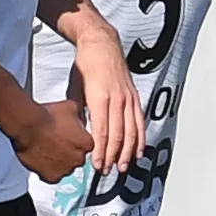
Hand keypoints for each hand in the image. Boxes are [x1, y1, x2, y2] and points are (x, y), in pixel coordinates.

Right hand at [8, 96, 91, 181]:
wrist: (28, 126)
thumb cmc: (47, 116)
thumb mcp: (71, 107)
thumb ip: (80, 114)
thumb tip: (81, 115)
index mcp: (87, 144)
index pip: (87, 146)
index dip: (76, 140)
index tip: (68, 136)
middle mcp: (79, 159)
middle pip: (77, 158)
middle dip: (68, 152)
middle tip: (56, 142)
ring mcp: (65, 169)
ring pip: (65, 168)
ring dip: (59, 161)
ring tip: (47, 149)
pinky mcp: (51, 176)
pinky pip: (52, 175)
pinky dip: (48, 169)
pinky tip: (42, 158)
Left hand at [71, 26, 143, 172]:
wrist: (102, 44)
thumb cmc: (86, 64)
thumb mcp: (75, 88)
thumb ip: (79, 110)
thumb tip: (80, 131)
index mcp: (100, 98)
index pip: (102, 132)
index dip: (101, 152)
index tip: (97, 165)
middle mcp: (117, 100)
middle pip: (118, 135)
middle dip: (113, 156)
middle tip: (108, 171)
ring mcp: (128, 98)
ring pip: (131, 131)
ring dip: (127, 152)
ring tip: (123, 166)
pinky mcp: (134, 97)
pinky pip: (139, 121)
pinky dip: (140, 138)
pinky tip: (138, 150)